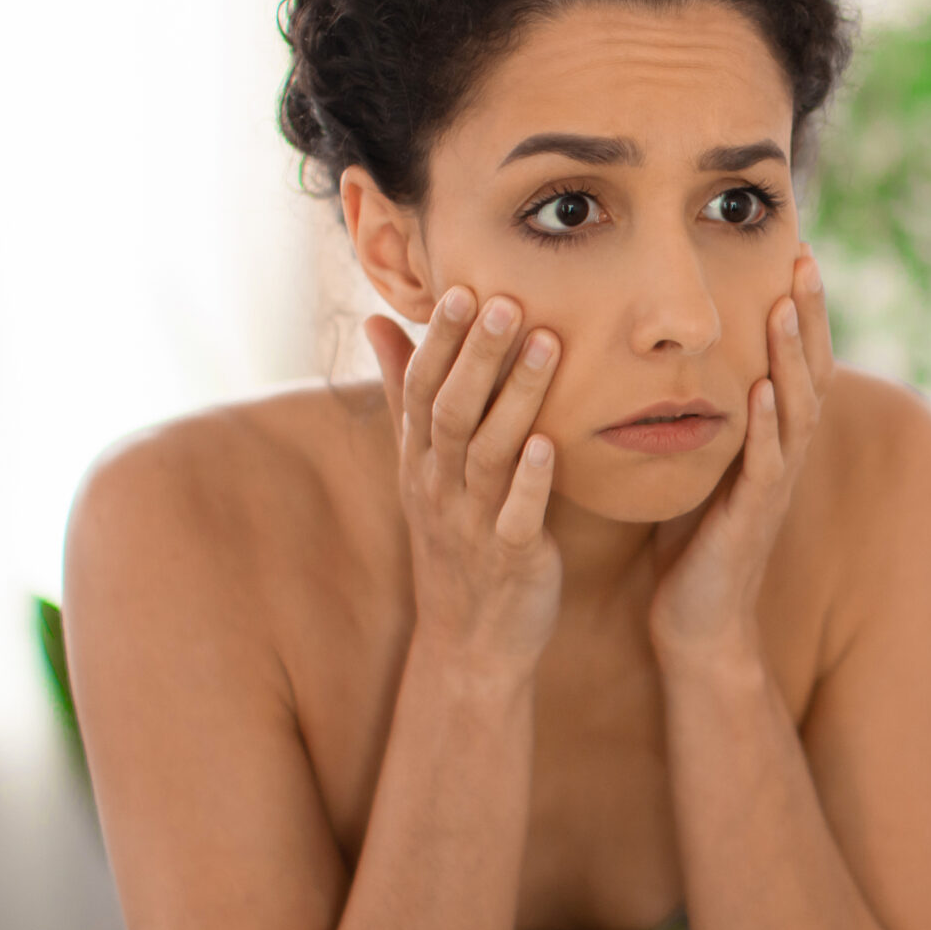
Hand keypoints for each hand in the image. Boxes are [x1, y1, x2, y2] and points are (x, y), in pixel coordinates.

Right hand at [366, 288, 562, 669]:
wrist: (470, 641)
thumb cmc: (454, 539)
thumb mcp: (420, 467)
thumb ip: (402, 393)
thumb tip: (378, 321)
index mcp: (419, 461)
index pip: (421, 389)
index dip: (440, 340)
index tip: (463, 287)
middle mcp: (438, 487)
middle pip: (452, 411)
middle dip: (478, 354)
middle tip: (506, 299)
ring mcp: (473, 523)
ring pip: (489, 452)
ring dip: (516, 397)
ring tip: (546, 345)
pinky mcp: (512, 558)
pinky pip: (519, 515)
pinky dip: (533, 479)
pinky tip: (552, 443)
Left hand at [648, 245, 834, 663]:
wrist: (697, 627)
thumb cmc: (690, 550)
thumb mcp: (697, 470)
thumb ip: (700, 424)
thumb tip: (669, 369)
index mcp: (770, 441)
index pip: (793, 363)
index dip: (798, 311)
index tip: (791, 253)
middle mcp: (782, 457)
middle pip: (810, 372)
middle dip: (808, 314)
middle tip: (803, 256)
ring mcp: (772, 487)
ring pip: (795, 409)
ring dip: (791, 356)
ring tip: (784, 304)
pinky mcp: (751, 518)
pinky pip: (765, 464)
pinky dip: (766, 424)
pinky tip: (760, 388)